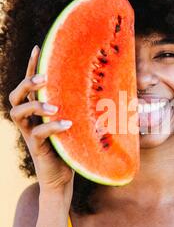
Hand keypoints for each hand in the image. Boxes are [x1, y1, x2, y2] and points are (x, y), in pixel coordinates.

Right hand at [9, 45, 74, 205]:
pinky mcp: (36, 148)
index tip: (38, 48)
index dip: (31, 66)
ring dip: (34, 105)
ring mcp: (30, 134)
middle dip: (27, 83)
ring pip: (18, 112)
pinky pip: (38, 134)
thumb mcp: (77, 123)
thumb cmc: (71, 147)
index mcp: (37, 111)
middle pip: (15, 95)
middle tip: (44, 78)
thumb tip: (104, 88)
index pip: (30, 85)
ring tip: (54, 106)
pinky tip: (67, 125)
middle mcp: (29, 120)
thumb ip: (80, 107)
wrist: (63, 178)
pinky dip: (52, 127)